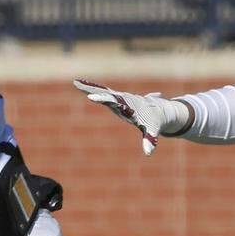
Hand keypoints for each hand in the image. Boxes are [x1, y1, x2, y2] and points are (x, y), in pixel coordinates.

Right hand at [74, 78, 190, 155]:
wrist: (159, 110)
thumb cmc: (154, 121)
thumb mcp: (151, 130)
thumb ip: (149, 139)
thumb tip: (148, 153)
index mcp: (129, 106)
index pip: (115, 102)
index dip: (104, 99)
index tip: (92, 97)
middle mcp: (122, 99)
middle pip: (107, 95)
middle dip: (95, 92)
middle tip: (79, 86)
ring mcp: (118, 98)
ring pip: (103, 91)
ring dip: (90, 87)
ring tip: (75, 82)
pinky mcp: (116, 99)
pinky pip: (103, 93)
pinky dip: (92, 89)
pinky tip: (80, 84)